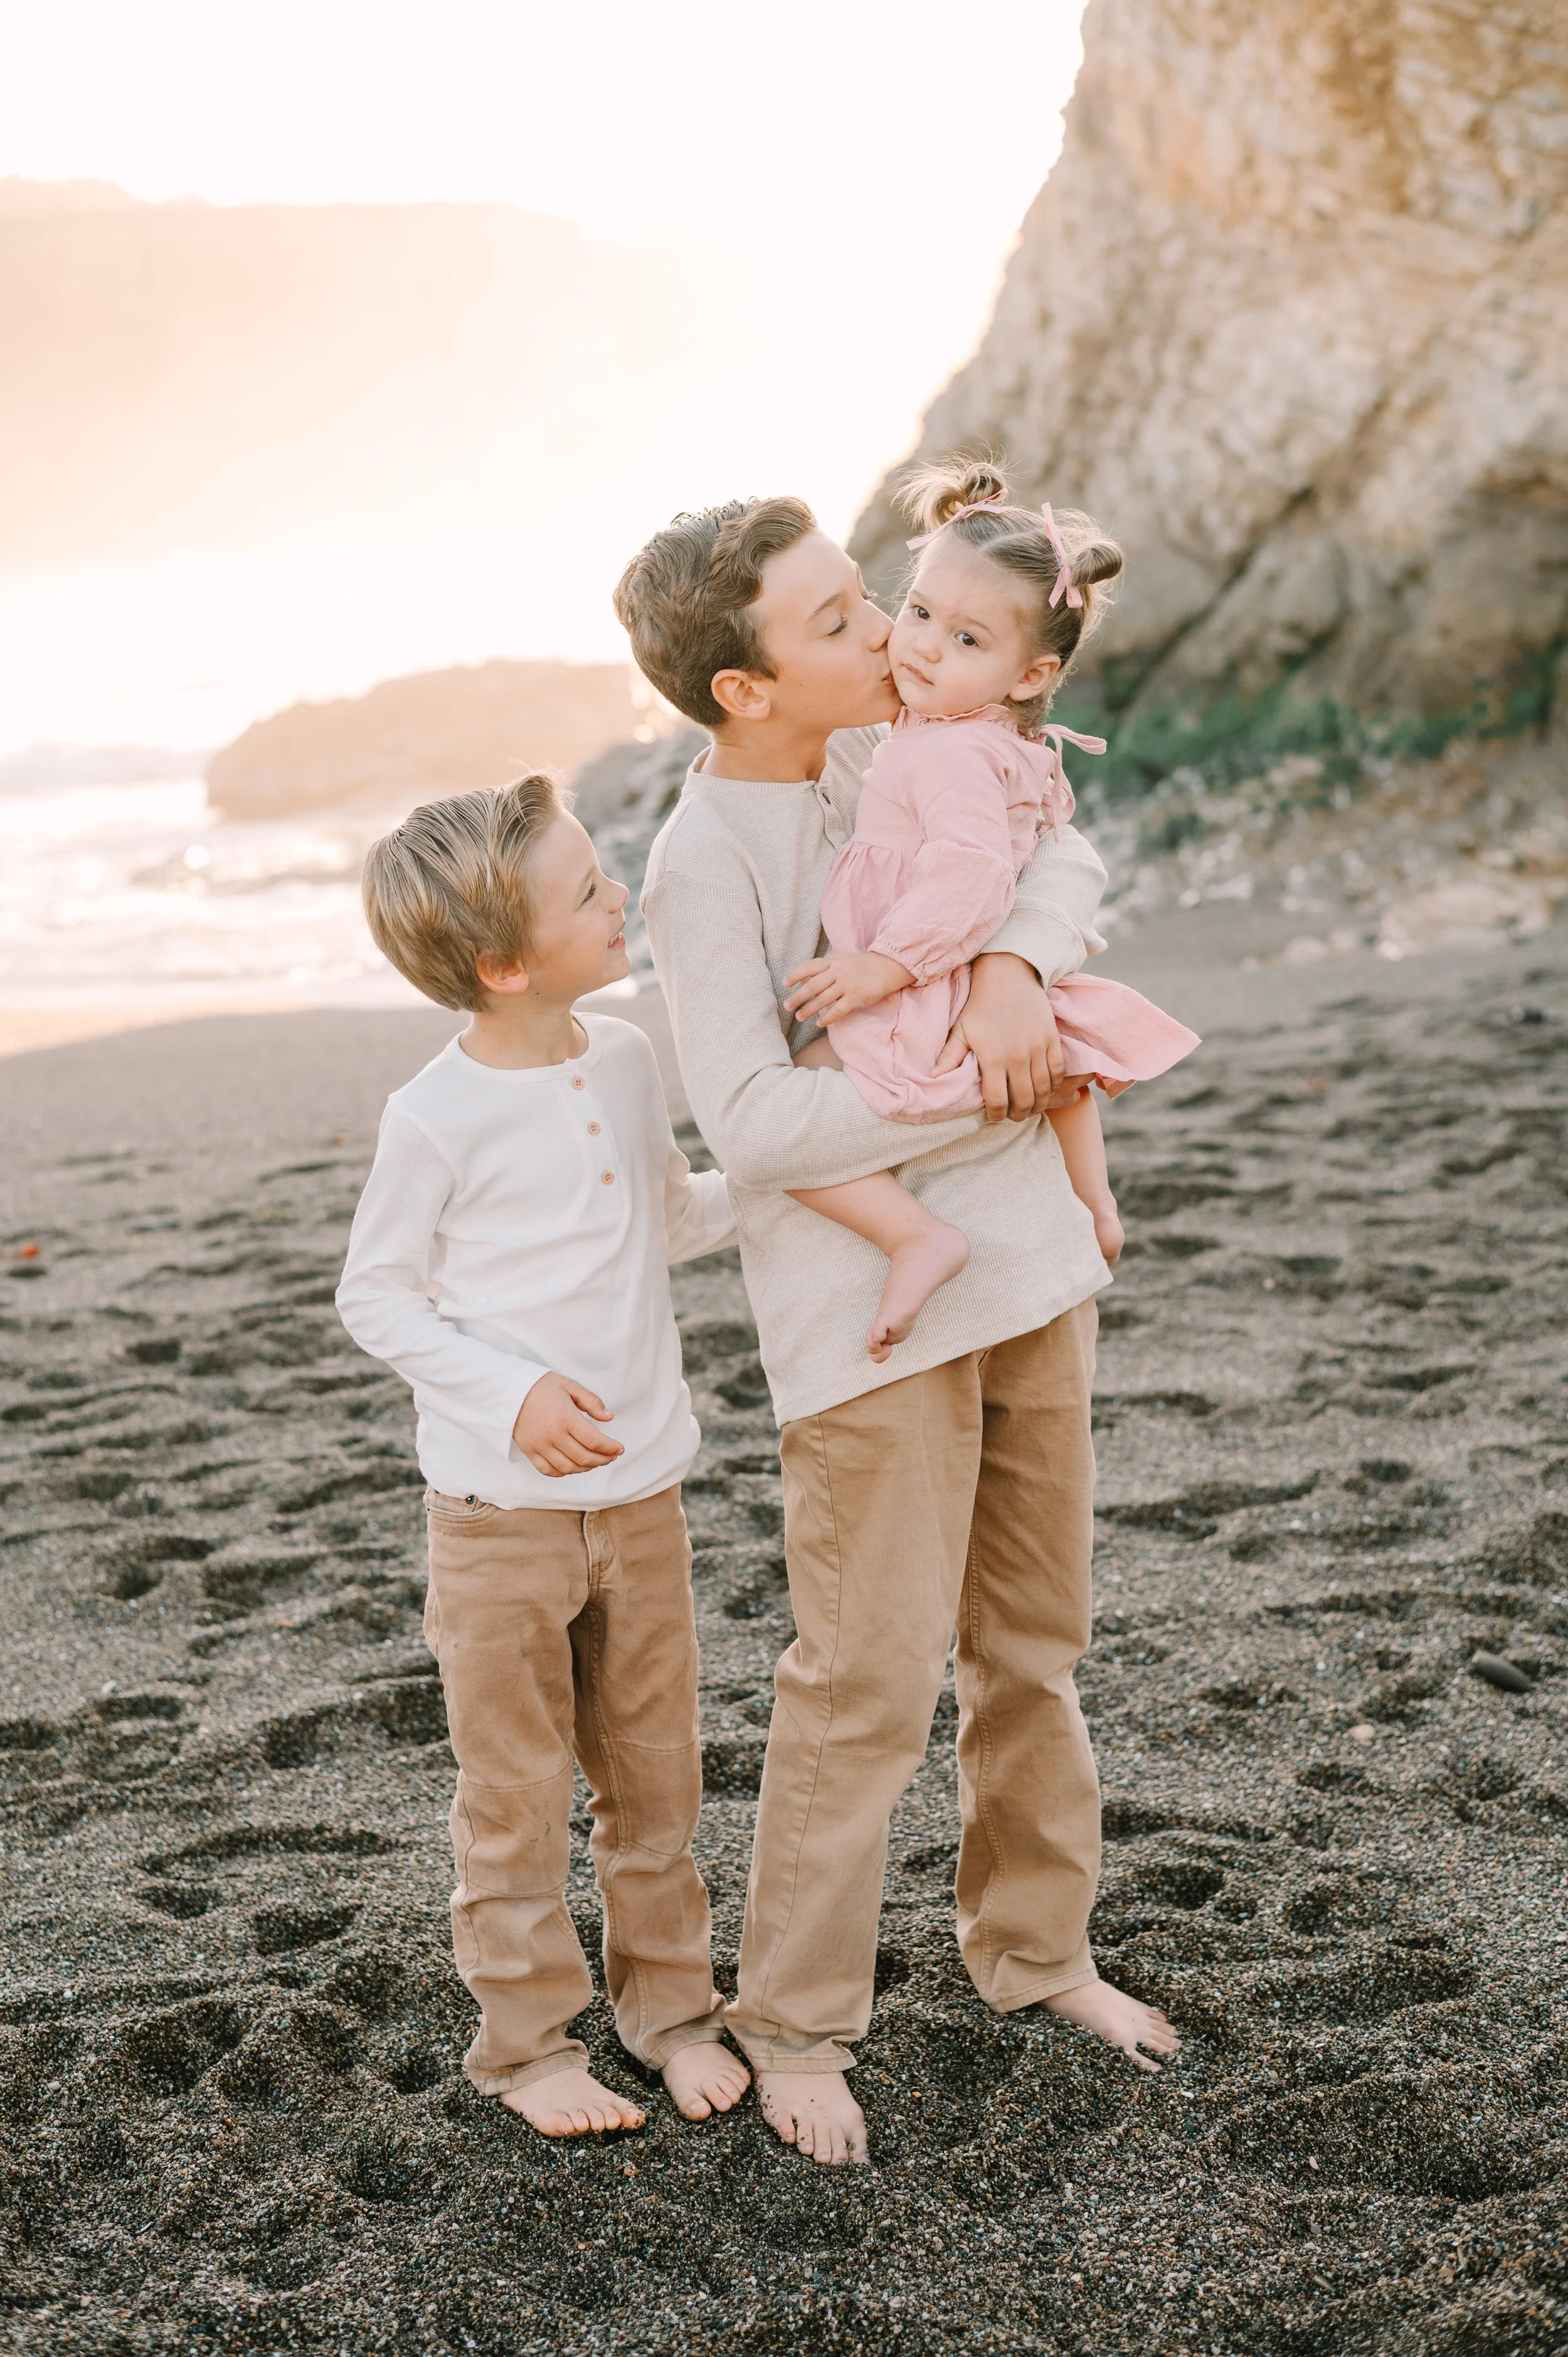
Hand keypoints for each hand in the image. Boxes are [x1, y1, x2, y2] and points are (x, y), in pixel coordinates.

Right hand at [512, 1372, 622, 1477]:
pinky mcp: (529, 1451)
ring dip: (585, 1468)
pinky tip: (573, 1466)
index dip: (610, 1448)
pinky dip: (563, 1472)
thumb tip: (609, 1417)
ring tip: (595, 1462)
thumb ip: (591, 1401)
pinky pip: (548, 1470)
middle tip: (611, 1457)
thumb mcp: (569, 1386)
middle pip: (583, 1457)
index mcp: (565, 1417)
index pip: (594, 1440)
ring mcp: (540, 1445)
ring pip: (568, 1467)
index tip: (619, 1449)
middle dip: (602, 1460)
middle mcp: (552, 1435)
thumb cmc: (540, 1386)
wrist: (508, 1391)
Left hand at [783, 950, 914, 1026]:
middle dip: (798, 997)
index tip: (785, 984)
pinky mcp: (855, 998)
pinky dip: (828, 1018)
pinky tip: (819, 1023)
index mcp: (832, 962)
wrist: (884, 968)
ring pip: (823, 999)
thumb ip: (822, 970)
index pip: (809, 967)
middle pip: (813, 985)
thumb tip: (801, 979)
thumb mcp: (839, 961)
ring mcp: (846, 985)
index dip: (796, 975)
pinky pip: (838, 1010)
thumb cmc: (858, 966)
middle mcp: (837, 973)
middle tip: (787, 1006)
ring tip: (799, 1017)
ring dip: (809, 1009)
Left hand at [935, 951, 1064, 1120]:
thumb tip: (935, 1077)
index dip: (997, 1114)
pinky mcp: (1052, 1039)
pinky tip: (1045, 1089)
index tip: (995, 1116)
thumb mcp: (961, 1030)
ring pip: (1043, 1090)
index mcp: (992, 1057)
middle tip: (1013, 1115)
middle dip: (1018, 1114)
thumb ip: (950, 1056)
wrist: (1008, 976)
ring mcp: (1037, 1048)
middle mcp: (1017, 1056)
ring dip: (1037, 1104)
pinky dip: (1053, 1085)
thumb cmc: (980, 1005)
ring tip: (1029, 1107)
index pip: (998, 1100)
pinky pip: (1057, 1071)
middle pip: (1024, 1100)